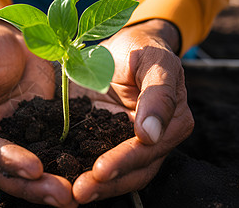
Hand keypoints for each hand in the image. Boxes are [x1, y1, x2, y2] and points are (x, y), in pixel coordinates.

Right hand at [0, 18, 76, 206]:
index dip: (8, 162)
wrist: (11, 36)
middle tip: (64, 196)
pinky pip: (54, 147)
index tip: (33, 168)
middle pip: (11, 172)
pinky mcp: (44, 126)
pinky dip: (67, 161)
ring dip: (52, 183)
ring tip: (75, 196)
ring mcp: (21, 135)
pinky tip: (87, 172)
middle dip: (35, 186)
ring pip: (34, 167)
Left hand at [71, 19, 193, 202]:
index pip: (148, 150)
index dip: (124, 162)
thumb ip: (158, 94)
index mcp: (173, 122)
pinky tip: (65, 179)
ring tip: (71, 194)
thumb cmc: (142, 48)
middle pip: (134, 170)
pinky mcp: (108, 139)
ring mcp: (131, 142)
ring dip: (97, 187)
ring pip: (119, 174)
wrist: (124, 46)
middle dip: (107, 184)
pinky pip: (98, 160)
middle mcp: (156, 139)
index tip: (100, 170)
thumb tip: (150, 134)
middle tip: (79, 191)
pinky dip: (84, 171)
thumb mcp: (154, 61)